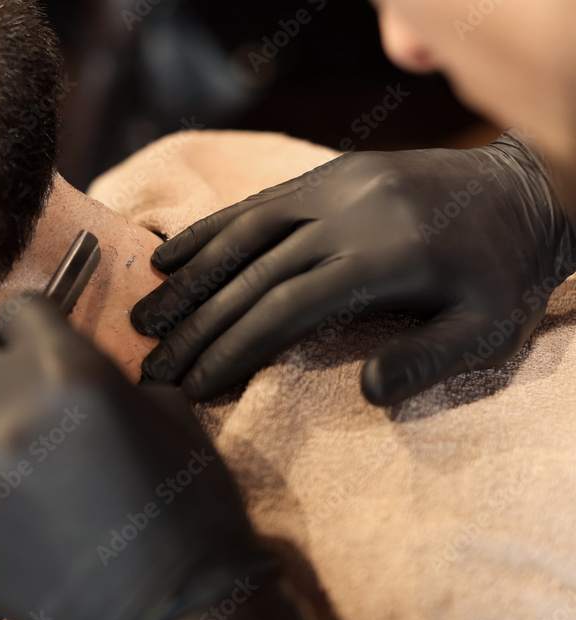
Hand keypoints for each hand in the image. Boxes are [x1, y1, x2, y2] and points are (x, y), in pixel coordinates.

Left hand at [0, 296, 310, 619]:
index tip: (37, 345)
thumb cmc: (185, 508)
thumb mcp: (166, 413)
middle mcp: (0, 410)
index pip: (18, 310)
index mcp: (65, 371)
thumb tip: (60, 369)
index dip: (32, 328)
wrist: (171, 611)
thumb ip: (101, 375)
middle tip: (18, 393)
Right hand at [132, 131, 575, 404]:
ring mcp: (332, 188)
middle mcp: (347, 217)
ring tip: (143, 317)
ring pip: (241, 234)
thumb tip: (367, 393)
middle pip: (251, 276)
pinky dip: (208, 229)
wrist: (529, 188)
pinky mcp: (326, 174)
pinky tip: (167, 255)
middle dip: (196, 326)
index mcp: (384, 259)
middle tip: (150, 365)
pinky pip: (256, 202)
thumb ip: (428, 359)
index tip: (191, 385)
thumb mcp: (490, 327)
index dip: (231, 348)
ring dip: (187, 278)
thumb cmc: (506, 272)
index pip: (284, 308)